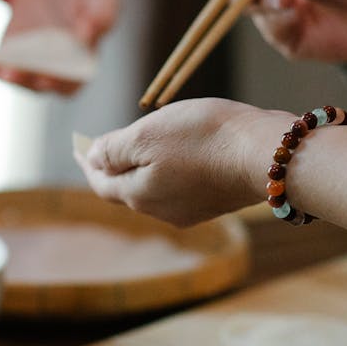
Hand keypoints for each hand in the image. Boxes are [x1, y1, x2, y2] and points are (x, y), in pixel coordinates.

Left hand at [0, 0, 118, 94]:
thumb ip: (101, 16)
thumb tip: (84, 36)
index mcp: (84, 64)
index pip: (71, 82)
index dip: (59, 82)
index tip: (47, 79)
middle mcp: (56, 71)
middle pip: (40, 83)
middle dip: (25, 79)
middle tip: (12, 73)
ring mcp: (32, 65)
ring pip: (18, 77)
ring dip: (5, 75)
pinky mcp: (11, 55)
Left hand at [74, 98, 288, 226]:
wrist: (267, 154)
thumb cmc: (203, 138)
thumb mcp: (146, 135)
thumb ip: (114, 149)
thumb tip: (92, 159)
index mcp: (137, 195)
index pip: (101, 182)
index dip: (88, 163)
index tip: (79, 147)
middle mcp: (161, 211)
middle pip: (126, 188)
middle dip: (114, 166)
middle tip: (105, 144)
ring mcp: (191, 211)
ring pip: (155, 188)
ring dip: (143, 168)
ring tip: (140, 146)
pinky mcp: (216, 203)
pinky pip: (181, 187)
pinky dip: (170, 170)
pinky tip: (178, 154)